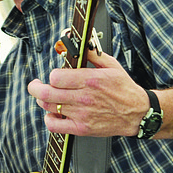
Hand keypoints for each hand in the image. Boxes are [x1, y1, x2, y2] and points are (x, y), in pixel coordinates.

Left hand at [27, 50, 145, 136]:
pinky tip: (53, 113)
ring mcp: (82, 114)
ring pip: (48, 107)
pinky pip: (54, 126)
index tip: (54, 76)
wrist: (137, 113)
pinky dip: (49, 119)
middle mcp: (84, 97)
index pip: (56, 77)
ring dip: (43, 100)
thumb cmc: (124, 89)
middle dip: (35, 87)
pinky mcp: (81, 128)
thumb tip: (79, 44)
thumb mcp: (112, 65)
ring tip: (47, 97)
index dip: (52, 75)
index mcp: (90, 80)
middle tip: (35, 84)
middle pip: (46, 93)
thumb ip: (92, 54)